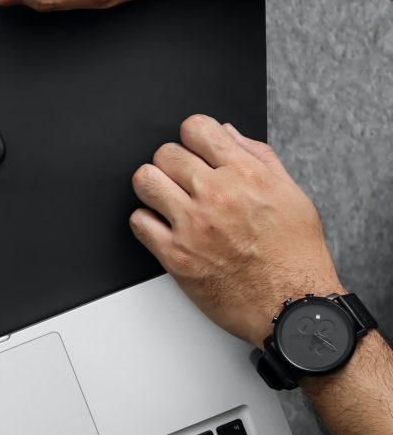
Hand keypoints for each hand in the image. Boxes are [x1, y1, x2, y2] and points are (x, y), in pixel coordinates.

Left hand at [128, 114, 342, 347]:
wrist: (292, 306)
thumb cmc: (296, 256)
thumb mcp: (292, 196)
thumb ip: (259, 158)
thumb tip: (227, 134)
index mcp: (246, 175)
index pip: (197, 128)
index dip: (192, 136)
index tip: (194, 149)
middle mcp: (216, 195)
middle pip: (165, 153)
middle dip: (172, 164)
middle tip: (183, 181)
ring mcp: (192, 225)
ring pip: (145, 180)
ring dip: (153, 187)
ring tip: (167, 200)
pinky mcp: (175, 255)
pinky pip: (138, 221)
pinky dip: (146, 222)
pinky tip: (163, 228)